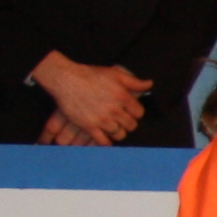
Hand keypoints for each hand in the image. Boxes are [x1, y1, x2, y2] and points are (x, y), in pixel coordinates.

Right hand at [31, 53, 150, 141]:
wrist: (66, 79)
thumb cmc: (90, 74)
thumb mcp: (115, 74)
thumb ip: (134, 81)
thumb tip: (150, 84)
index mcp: (123, 97)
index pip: (139, 113)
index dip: (135, 113)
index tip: (129, 112)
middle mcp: (115, 109)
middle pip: (130, 125)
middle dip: (127, 123)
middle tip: (121, 120)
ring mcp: (102, 119)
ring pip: (119, 134)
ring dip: (117, 132)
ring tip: (112, 127)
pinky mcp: (89, 126)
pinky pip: (103, 141)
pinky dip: (106, 142)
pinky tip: (105, 137)